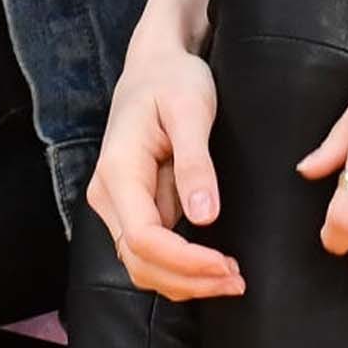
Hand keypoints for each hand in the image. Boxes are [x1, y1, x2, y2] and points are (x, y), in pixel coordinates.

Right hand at [87, 28, 244, 301]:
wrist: (155, 65)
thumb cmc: (173, 79)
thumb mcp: (191, 110)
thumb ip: (195, 163)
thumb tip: (204, 217)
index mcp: (118, 170)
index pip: (143, 238)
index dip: (184, 262)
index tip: (227, 266)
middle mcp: (109, 194)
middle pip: (138, 261)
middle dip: (188, 281)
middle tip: (238, 281)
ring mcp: (117, 204)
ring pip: (141, 264)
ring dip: (184, 281)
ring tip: (232, 278)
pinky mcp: (133, 208)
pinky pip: (151, 251)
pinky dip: (180, 268)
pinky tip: (214, 266)